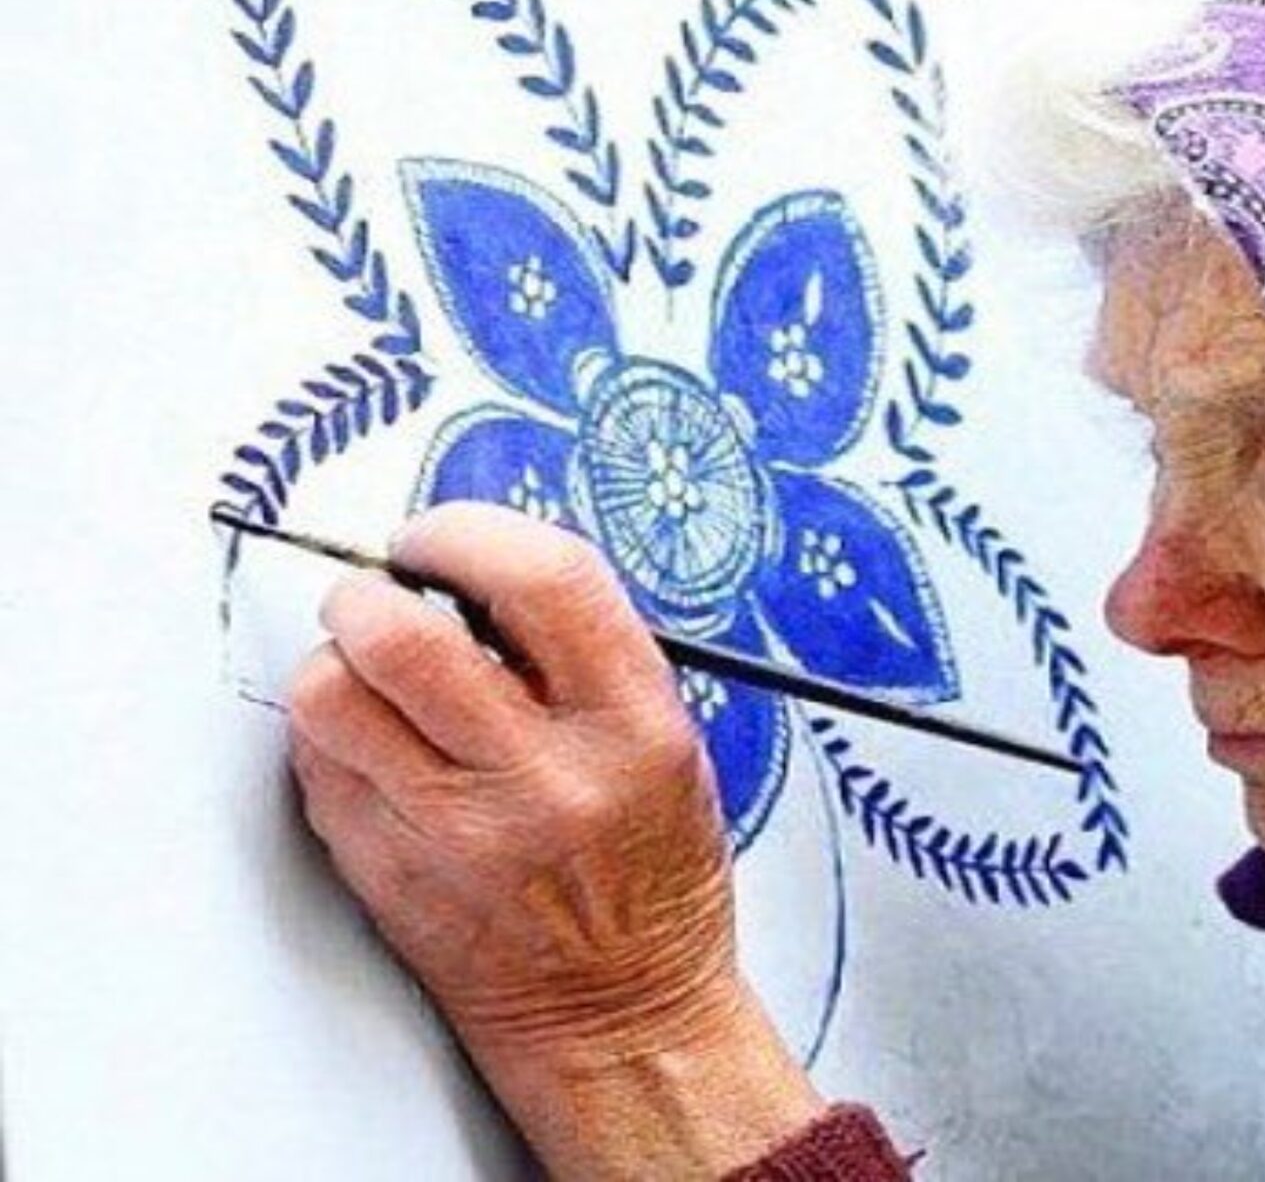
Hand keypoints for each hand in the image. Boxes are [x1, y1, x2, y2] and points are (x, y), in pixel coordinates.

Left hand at [288, 502, 822, 1177]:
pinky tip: (378, 751)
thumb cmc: (652, 878)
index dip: (469, 533)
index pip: (541, 580)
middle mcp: (542, 775)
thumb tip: (478, 574)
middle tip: (383, 598)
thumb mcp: (670, 744)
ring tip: (373, 677)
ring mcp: (454, 831)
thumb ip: (584, 657)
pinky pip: (315, 767)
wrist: (622, 1012)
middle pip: (401, 634)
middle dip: (373, 594)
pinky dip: (331, 740)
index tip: (442, 539)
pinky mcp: (386, 873)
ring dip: (338, 664)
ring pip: (330, 695)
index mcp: (631, 724)